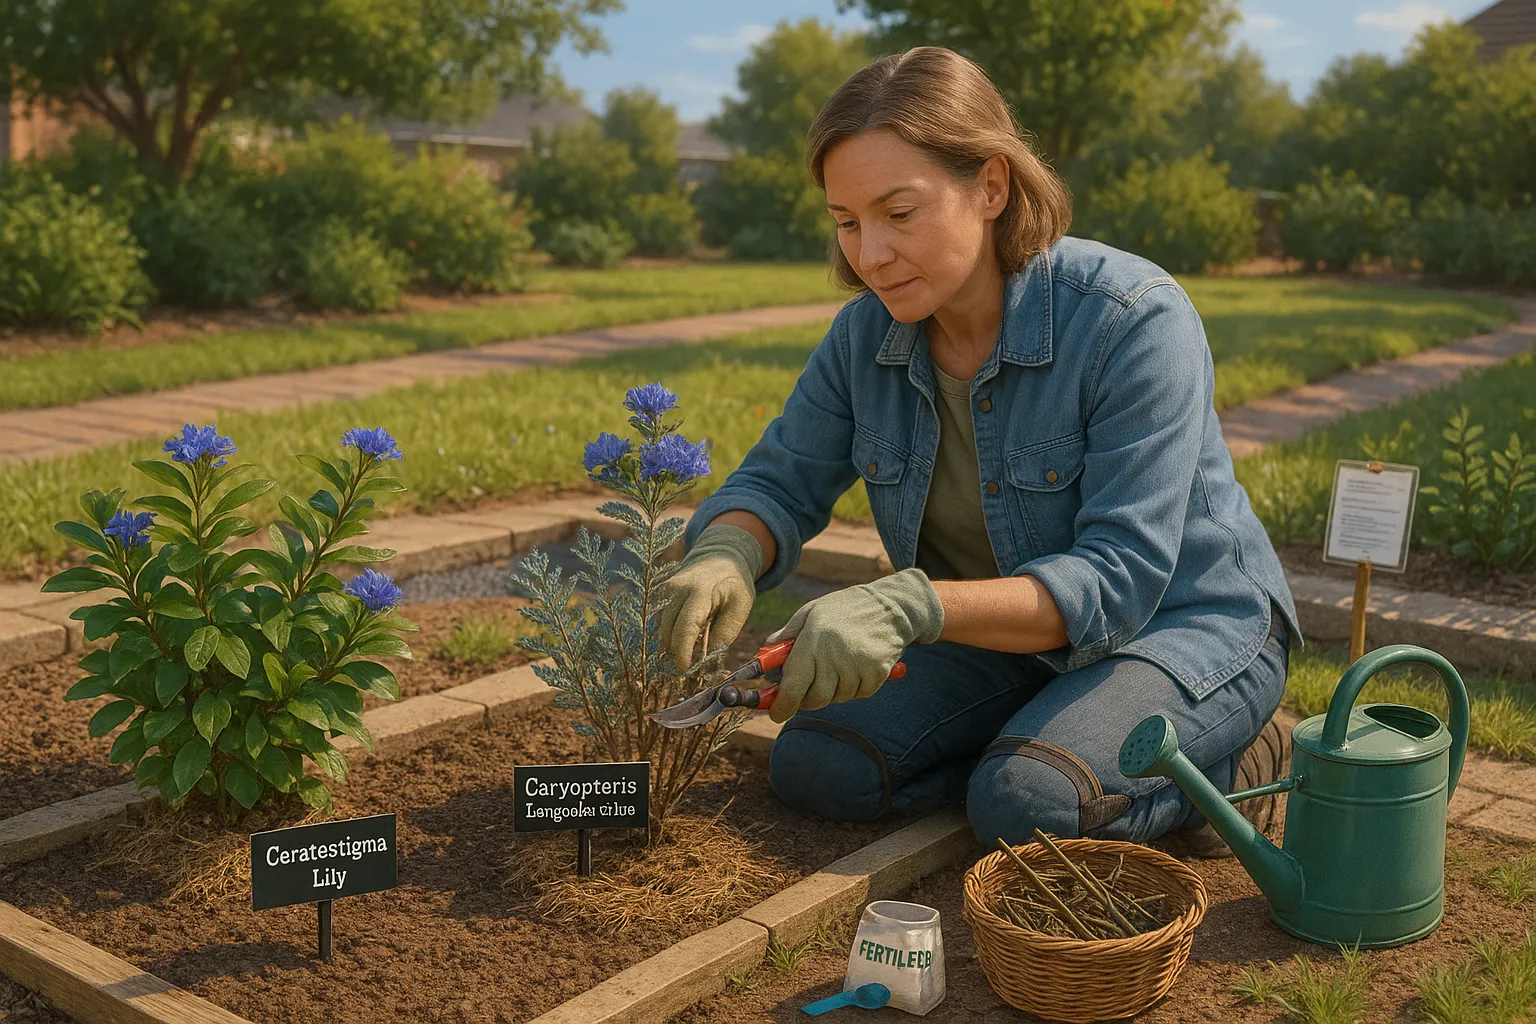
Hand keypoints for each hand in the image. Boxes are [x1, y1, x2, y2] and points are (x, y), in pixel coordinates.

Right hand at [657, 523, 764, 670]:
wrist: (720, 557)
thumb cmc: (734, 584)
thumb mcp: (740, 608)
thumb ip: (724, 634)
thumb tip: (705, 661)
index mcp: (699, 592)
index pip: (684, 628)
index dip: (682, 653)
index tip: (686, 670)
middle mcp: (674, 589)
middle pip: (667, 632)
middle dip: (676, 653)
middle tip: (691, 668)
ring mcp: (663, 590)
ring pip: (659, 629)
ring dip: (671, 645)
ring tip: (689, 652)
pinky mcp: (658, 594)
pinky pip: (658, 623)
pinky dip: (669, 636)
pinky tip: (683, 640)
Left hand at [765, 568, 943, 723]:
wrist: (891, 606)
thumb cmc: (845, 608)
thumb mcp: (811, 613)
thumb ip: (786, 636)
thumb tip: (762, 659)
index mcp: (812, 641)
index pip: (793, 686)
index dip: (782, 705)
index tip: (776, 712)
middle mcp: (834, 657)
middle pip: (814, 699)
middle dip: (806, 699)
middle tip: (806, 687)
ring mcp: (858, 667)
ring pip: (837, 698)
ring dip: (832, 689)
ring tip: (838, 664)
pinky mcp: (877, 674)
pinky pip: (858, 694)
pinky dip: (854, 686)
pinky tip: (856, 665)